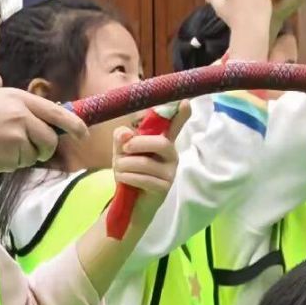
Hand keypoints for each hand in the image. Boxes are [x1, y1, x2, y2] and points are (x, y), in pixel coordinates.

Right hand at [0, 87, 84, 179]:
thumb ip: (19, 112)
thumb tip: (48, 125)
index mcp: (15, 96)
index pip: (54, 109)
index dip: (73, 123)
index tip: (83, 133)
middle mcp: (20, 109)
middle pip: (51, 134)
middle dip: (49, 146)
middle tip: (38, 153)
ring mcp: (18, 128)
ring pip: (40, 150)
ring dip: (28, 156)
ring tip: (2, 150)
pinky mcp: (14, 147)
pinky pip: (25, 161)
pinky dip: (14, 163)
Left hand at [112, 100, 188, 231]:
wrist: (129, 203)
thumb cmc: (129, 173)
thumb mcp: (121, 152)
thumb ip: (122, 139)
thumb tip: (124, 133)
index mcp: (163, 143)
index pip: (175, 126)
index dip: (181, 115)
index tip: (187, 102)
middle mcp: (171, 156)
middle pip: (160, 143)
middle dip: (137, 144)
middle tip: (124, 149)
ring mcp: (170, 173)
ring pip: (145, 163)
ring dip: (124, 166)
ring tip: (118, 170)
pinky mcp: (164, 188)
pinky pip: (143, 178)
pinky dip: (127, 178)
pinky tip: (123, 180)